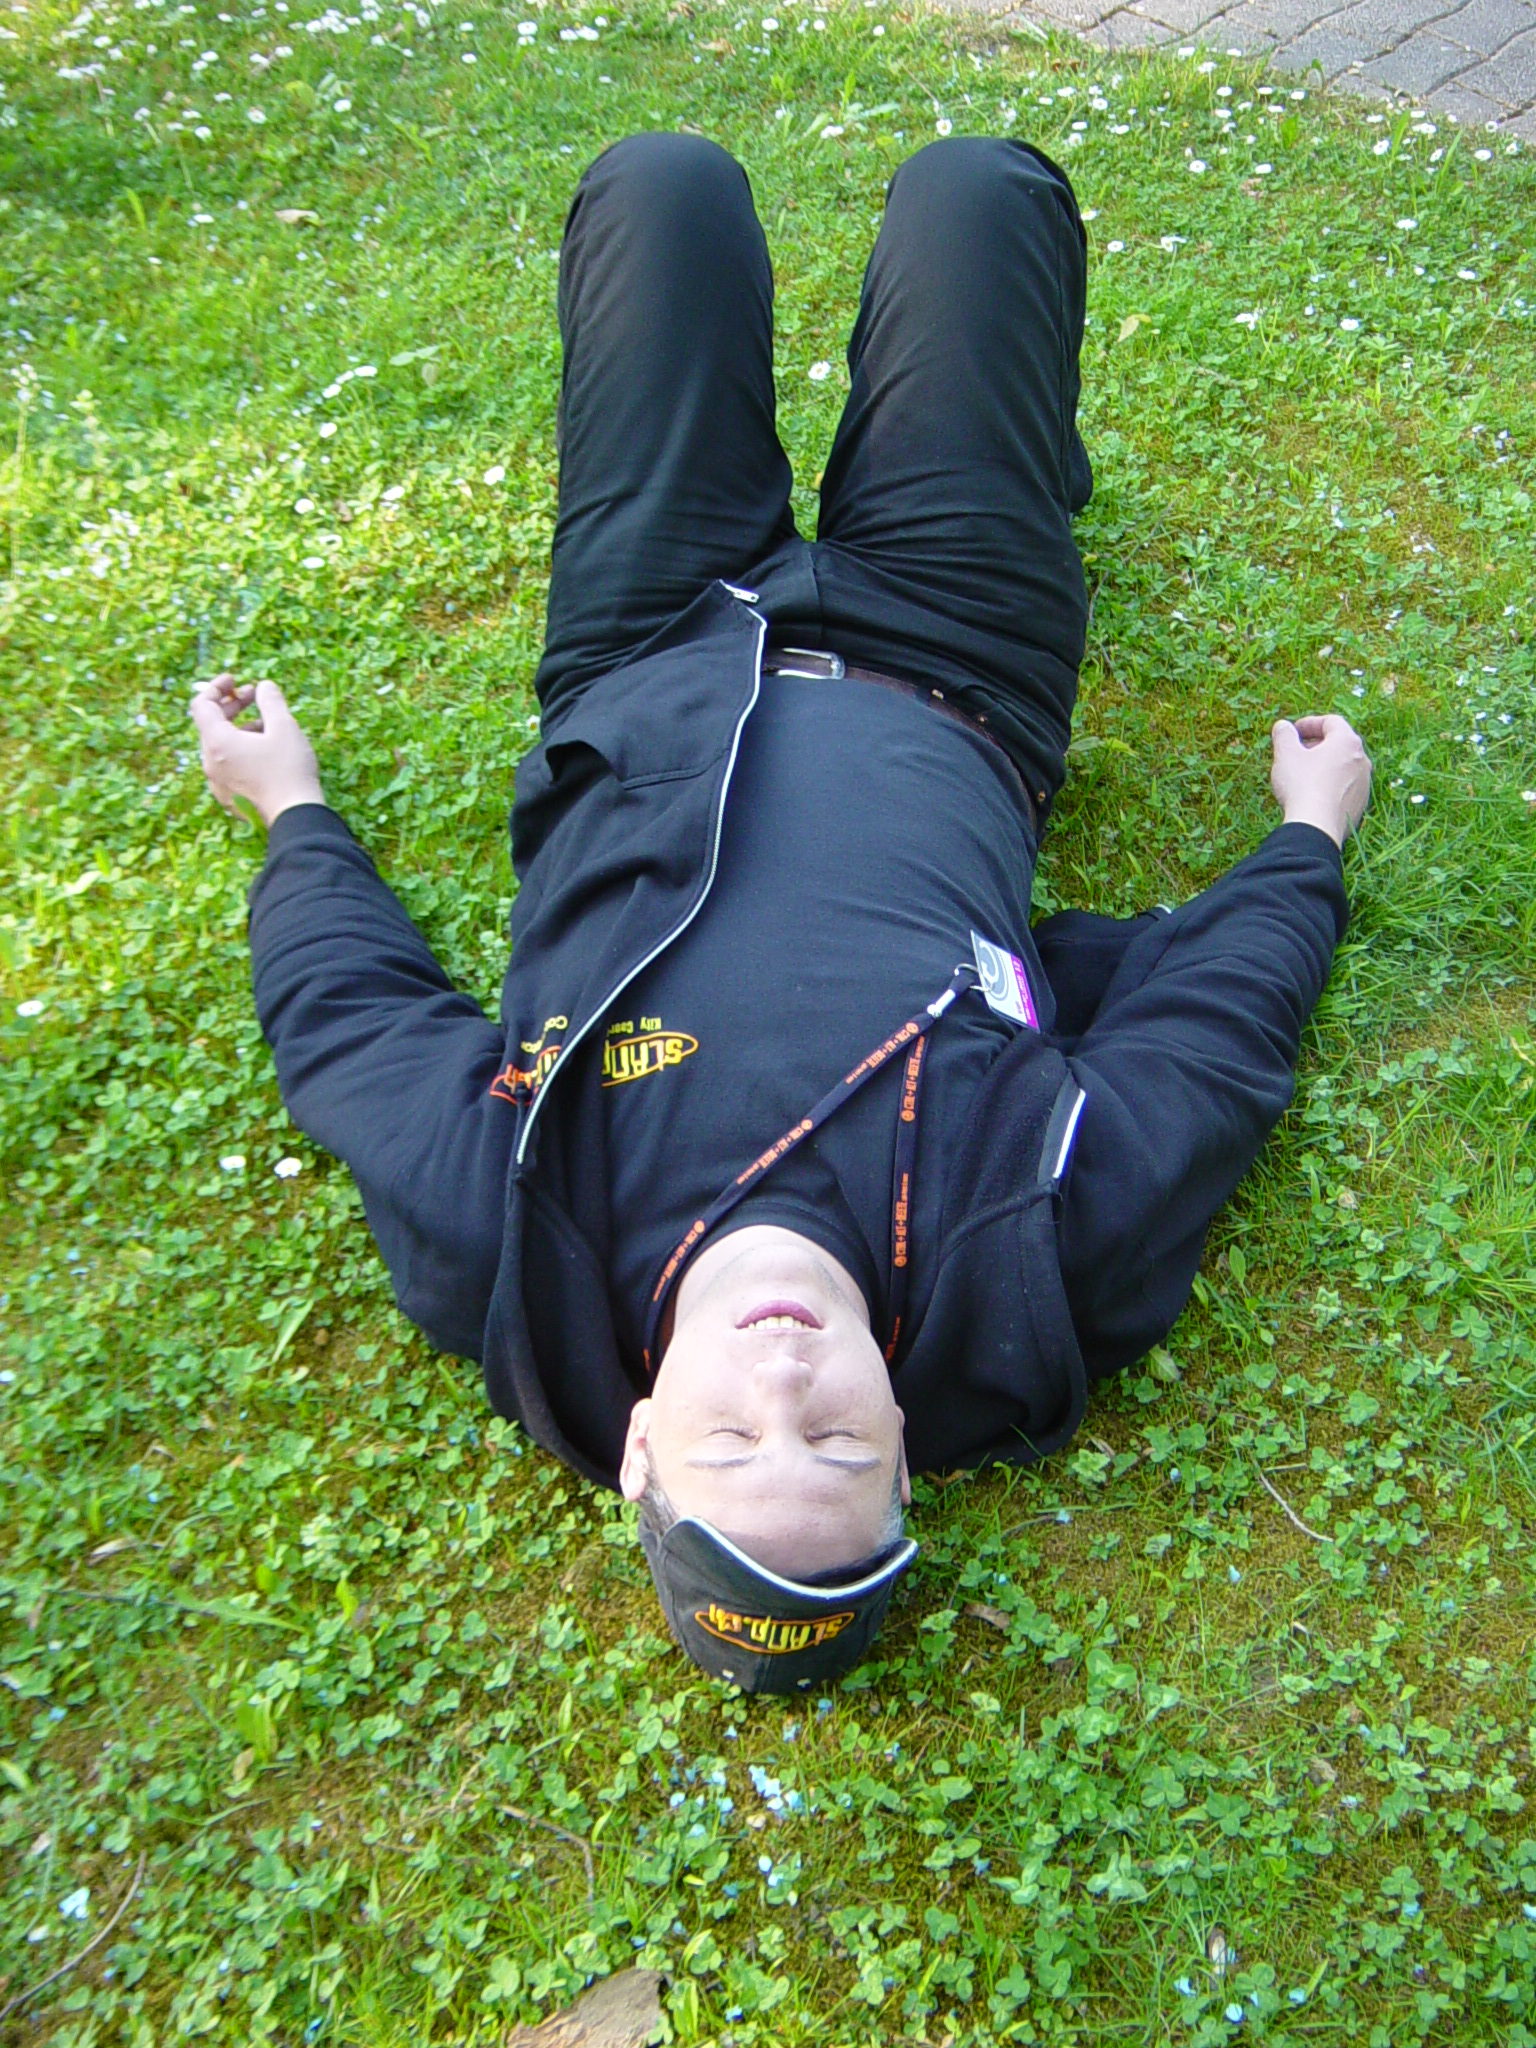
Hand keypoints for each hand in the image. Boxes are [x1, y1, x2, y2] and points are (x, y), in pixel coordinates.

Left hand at [188, 674, 324, 828]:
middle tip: (255, 696)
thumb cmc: (289, 770)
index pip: (201, 704)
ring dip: (238, 728)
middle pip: (210, 724)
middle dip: (231, 706)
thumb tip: (264, 686)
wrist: (295, 817)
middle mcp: (210, 762)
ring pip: (220, 745)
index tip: (235, 680)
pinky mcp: (228, 796)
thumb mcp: (285, 728)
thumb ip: (271, 701)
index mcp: (217, 742)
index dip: (217, 687)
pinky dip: (240, 749)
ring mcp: (217, 782)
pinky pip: (227, 764)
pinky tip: (264, 750)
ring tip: (265, 723)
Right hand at [1270, 714, 1371, 846]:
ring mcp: (1364, 784)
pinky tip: (1313, 795)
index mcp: (1347, 742)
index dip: (1309, 723)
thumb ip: (1284, 735)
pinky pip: (1344, 787)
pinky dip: (1330, 785)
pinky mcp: (1360, 804)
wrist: (1317, 827)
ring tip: (1304, 774)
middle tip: (1297, 751)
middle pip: (1339, 744)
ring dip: (1325, 765)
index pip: (1330, 722)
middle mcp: (1362, 760)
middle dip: (1317, 744)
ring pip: (1343, 767)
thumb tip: (1283, 726)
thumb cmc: (1302, 785)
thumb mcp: (1286, 755)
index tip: (1293, 731)